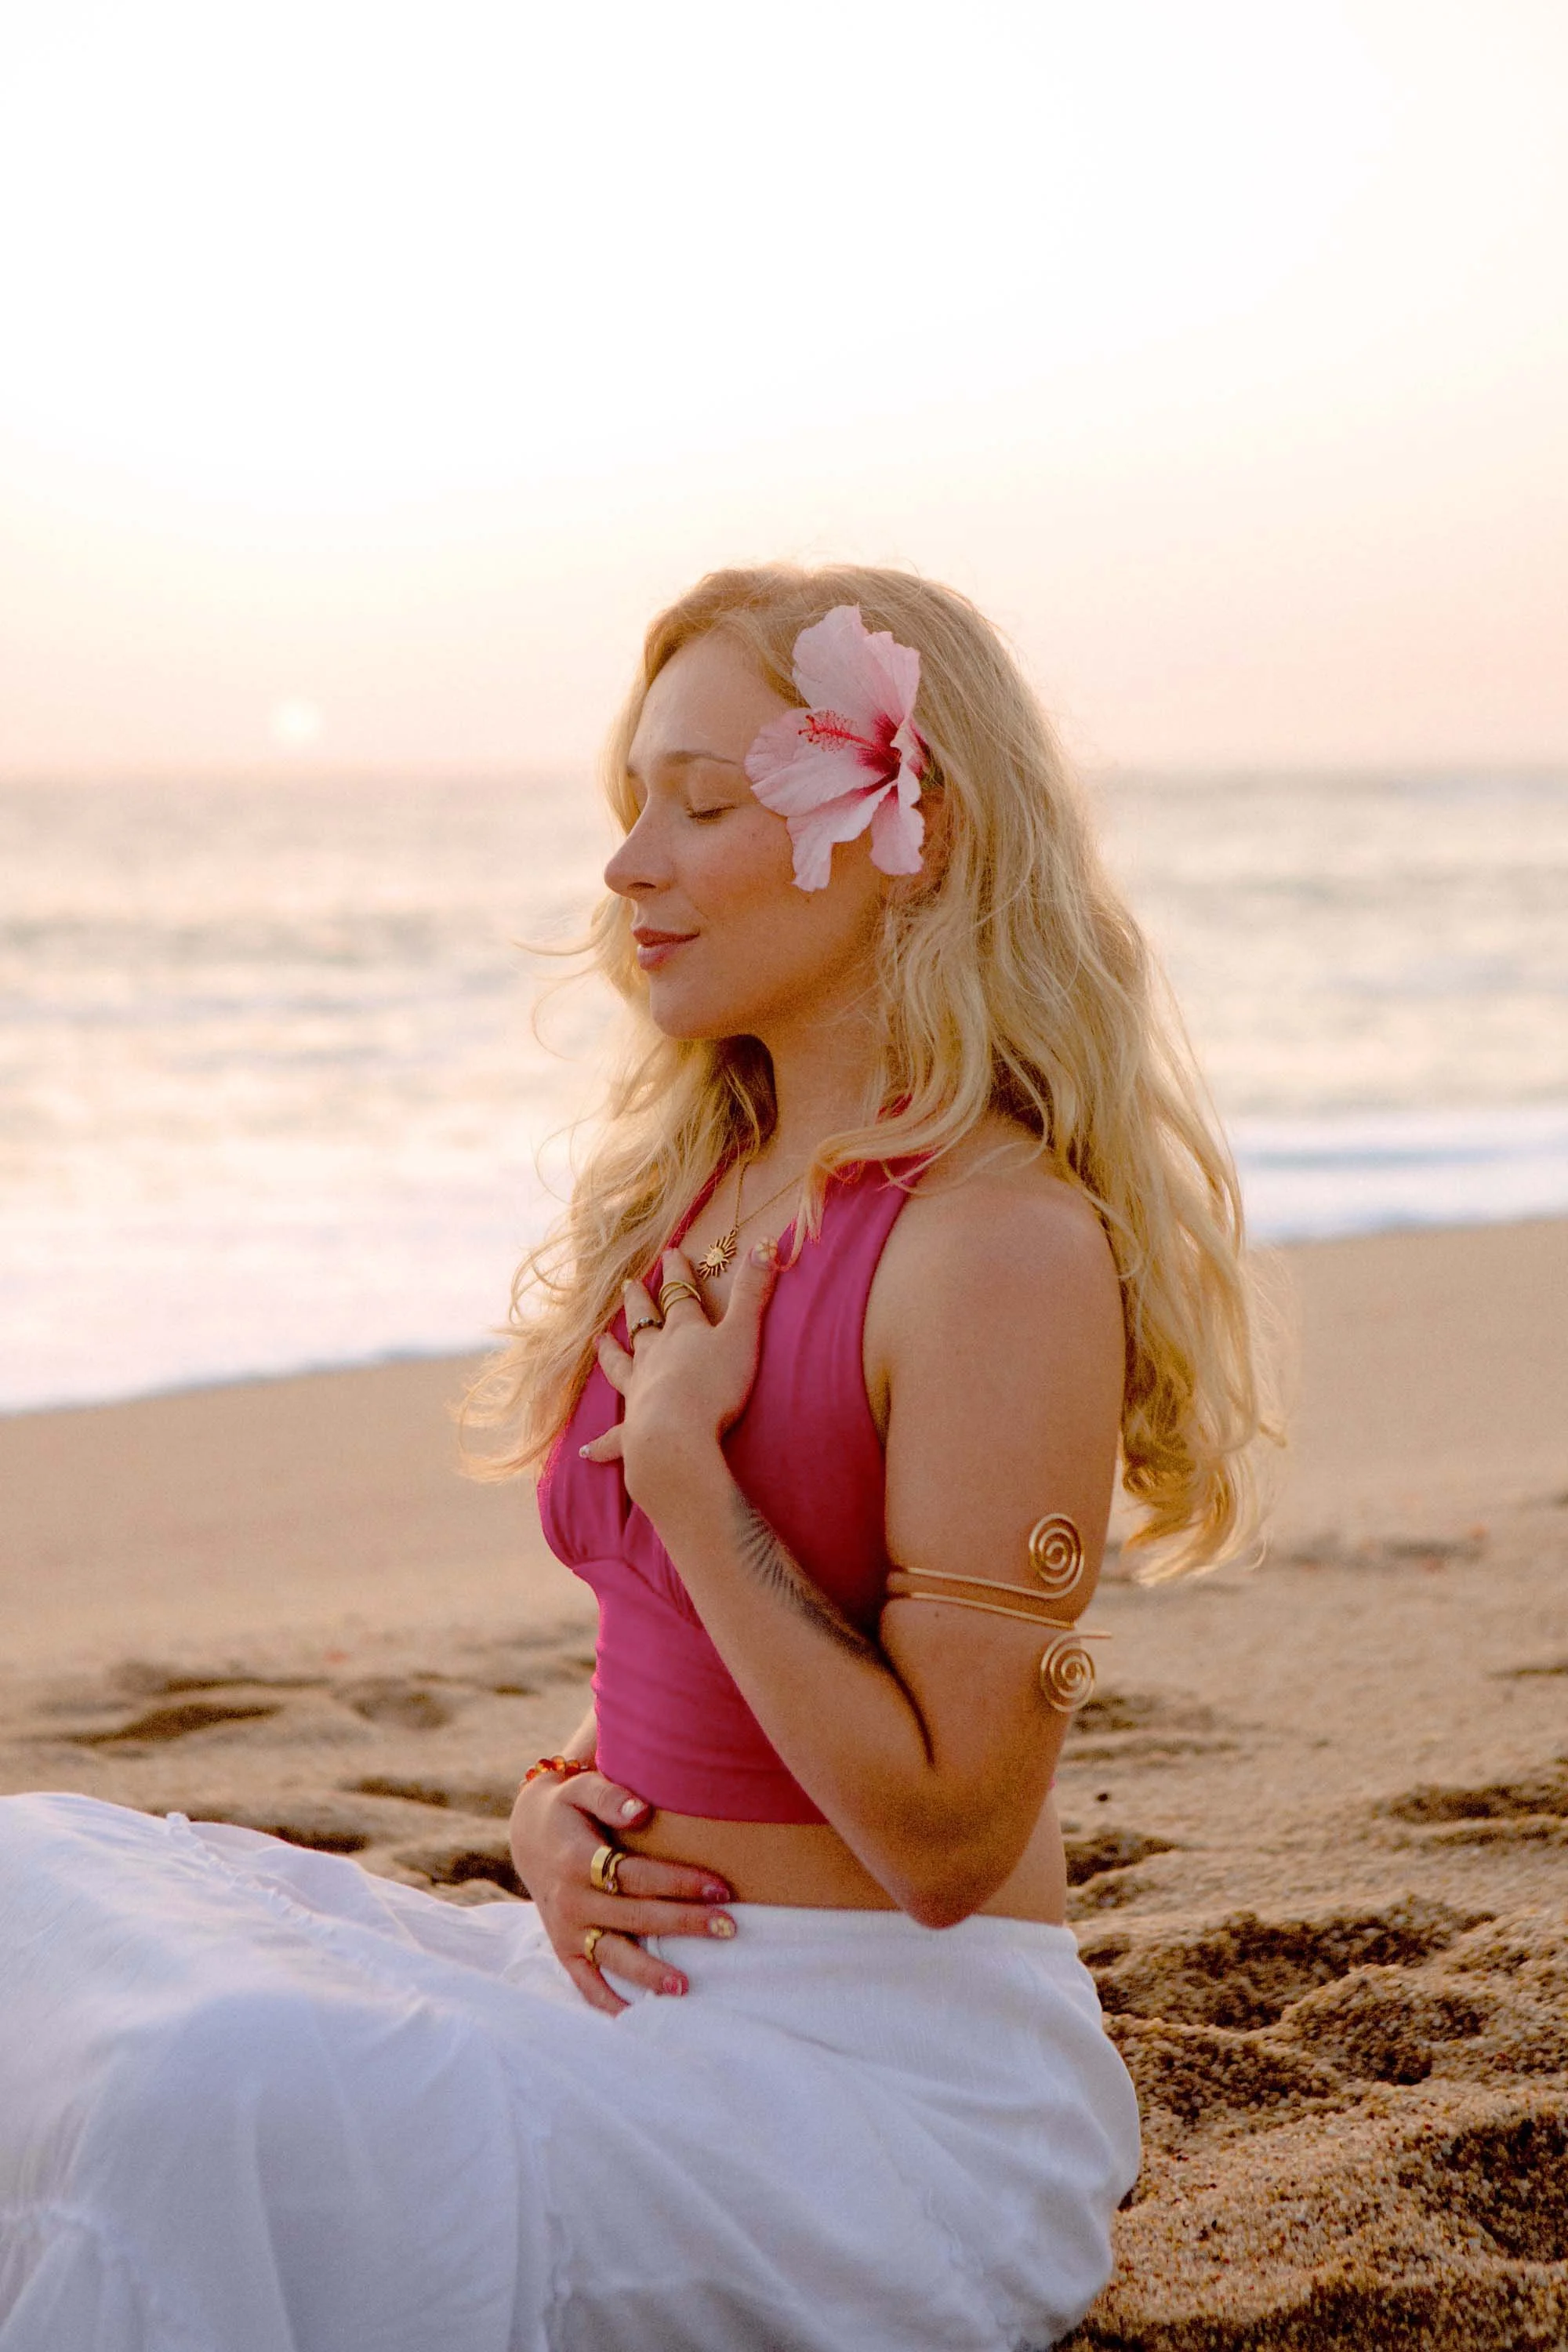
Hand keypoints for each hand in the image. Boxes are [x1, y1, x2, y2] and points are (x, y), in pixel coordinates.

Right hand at [508, 1767, 736, 2016]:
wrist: (527, 1832)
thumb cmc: (568, 1807)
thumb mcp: (581, 1788)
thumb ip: (610, 1795)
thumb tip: (643, 1810)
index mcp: (578, 1860)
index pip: (637, 1875)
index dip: (680, 1882)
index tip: (720, 1887)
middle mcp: (571, 1899)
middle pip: (635, 1915)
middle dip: (684, 1922)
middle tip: (728, 1928)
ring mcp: (565, 1928)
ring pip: (612, 1954)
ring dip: (648, 1972)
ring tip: (685, 1987)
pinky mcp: (562, 1947)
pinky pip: (583, 1981)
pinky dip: (605, 2001)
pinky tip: (633, 2018)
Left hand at [580, 1240, 778, 1516]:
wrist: (676, 1433)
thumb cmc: (714, 1385)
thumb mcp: (742, 1334)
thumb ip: (752, 1293)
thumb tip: (766, 1245)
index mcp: (683, 1333)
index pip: (679, 1295)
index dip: (677, 1273)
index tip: (670, 1253)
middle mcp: (655, 1356)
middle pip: (644, 1324)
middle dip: (639, 1303)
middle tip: (629, 1285)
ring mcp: (639, 1390)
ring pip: (620, 1366)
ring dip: (610, 1353)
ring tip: (599, 1341)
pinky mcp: (632, 1430)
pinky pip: (613, 1437)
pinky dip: (600, 1443)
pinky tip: (585, 1451)